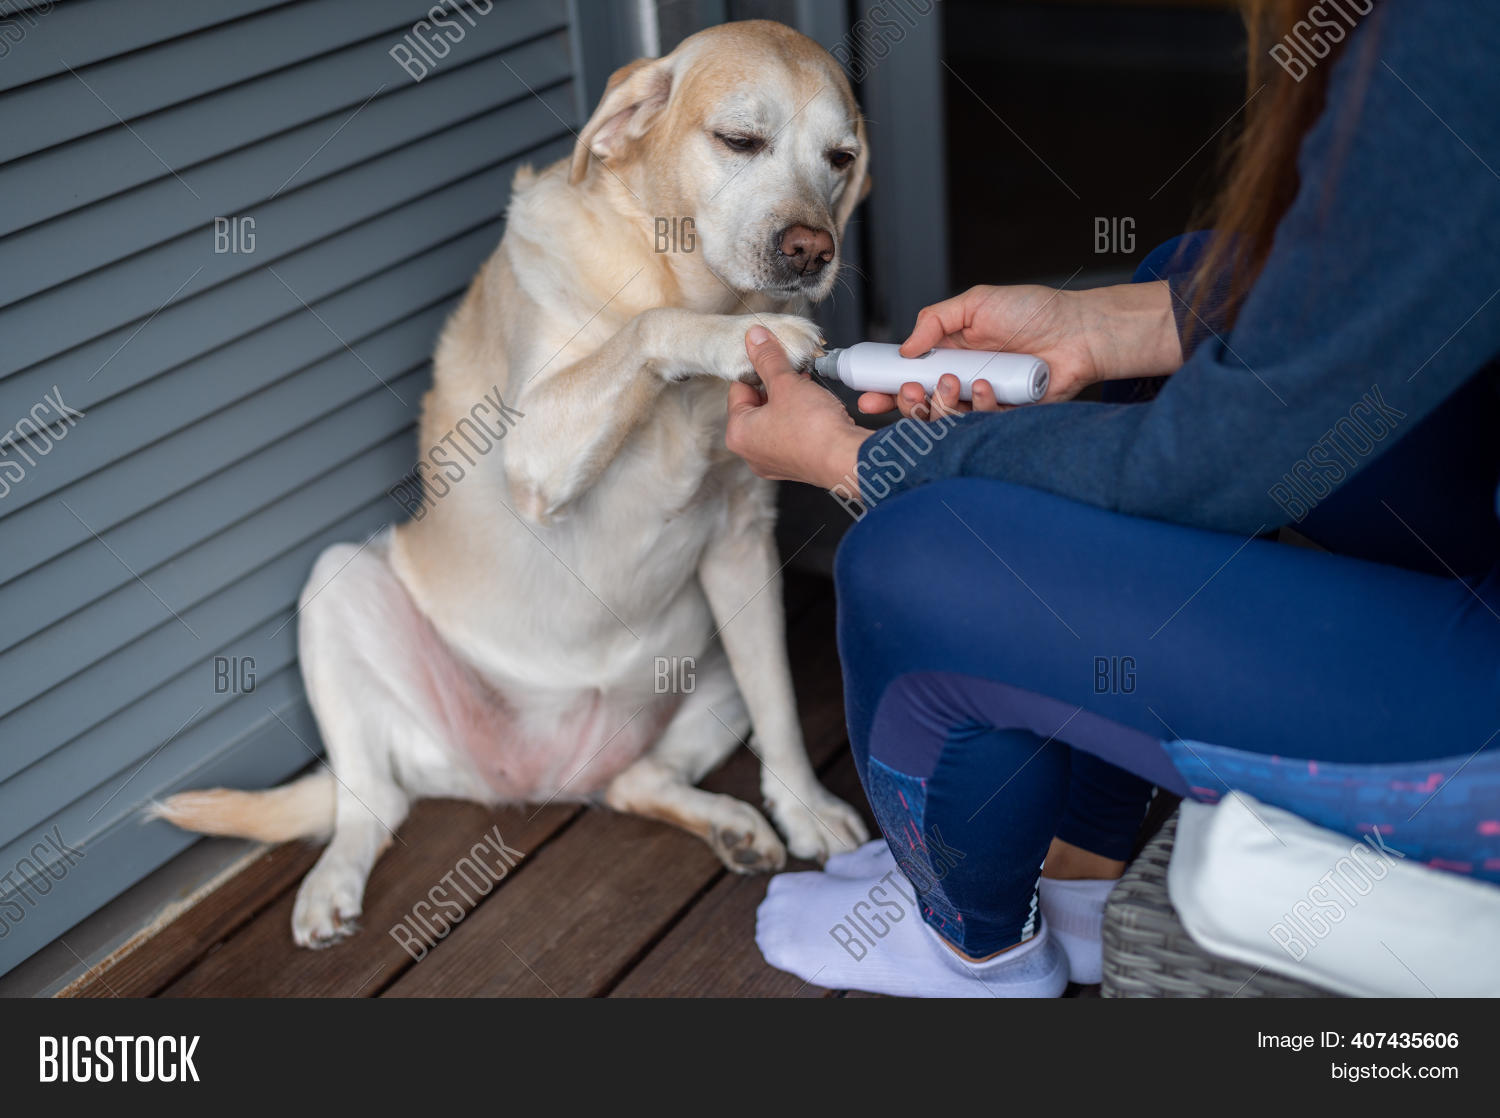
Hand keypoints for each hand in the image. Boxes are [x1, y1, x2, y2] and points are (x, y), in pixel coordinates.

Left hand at [725, 325, 870, 490]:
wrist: (846, 458)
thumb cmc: (813, 429)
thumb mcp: (786, 382)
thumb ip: (767, 357)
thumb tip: (755, 338)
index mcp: (738, 434)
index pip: (738, 390)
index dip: (756, 369)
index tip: (770, 358)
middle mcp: (752, 453)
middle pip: (756, 406)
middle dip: (775, 386)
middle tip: (791, 372)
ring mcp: (775, 463)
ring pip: (776, 420)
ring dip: (790, 401)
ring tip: (806, 388)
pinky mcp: (797, 466)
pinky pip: (792, 435)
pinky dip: (801, 420)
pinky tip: (815, 409)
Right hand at [859, 281, 1179, 419]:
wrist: (1079, 330)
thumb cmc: (1034, 311)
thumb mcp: (976, 303)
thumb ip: (935, 320)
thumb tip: (905, 348)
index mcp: (950, 356)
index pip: (909, 377)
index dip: (886, 388)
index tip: (867, 395)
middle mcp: (964, 381)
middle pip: (922, 406)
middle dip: (906, 404)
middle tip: (906, 393)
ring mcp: (985, 401)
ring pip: (948, 420)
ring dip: (942, 405)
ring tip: (952, 383)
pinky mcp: (1008, 418)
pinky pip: (982, 425)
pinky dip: (979, 407)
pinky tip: (986, 387)